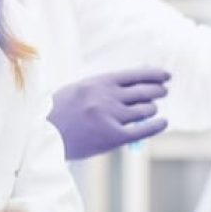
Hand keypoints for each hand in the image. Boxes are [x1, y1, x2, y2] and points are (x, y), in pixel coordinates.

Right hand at [48, 67, 169, 159]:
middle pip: (144, 91)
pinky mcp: (114, 136)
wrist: (44, 135)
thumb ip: (103, 88)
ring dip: (151, 109)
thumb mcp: (79, 90)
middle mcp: (107, 97)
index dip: (153, 75)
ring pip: (145, 109)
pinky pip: (143, 129)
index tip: (166, 76)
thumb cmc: (59, 112)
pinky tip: (162, 122)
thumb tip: (131, 86)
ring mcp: (111, 116)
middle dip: (157, 90)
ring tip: (151, 109)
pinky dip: (156, 125)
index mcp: (98, 82)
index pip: (134, 75)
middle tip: (163, 92)